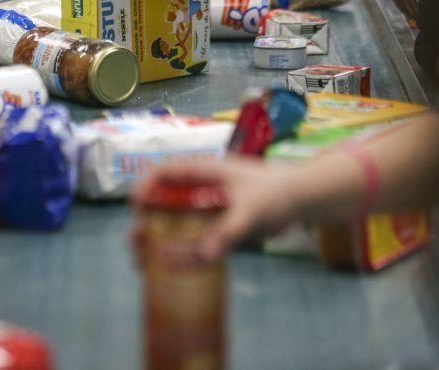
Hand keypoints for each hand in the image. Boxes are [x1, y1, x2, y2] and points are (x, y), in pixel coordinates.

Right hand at [131, 157, 299, 263]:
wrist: (302, 199)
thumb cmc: (276, 193)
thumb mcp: (251, 211)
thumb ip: (228, 232)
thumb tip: (204, 256)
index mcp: (204, 171)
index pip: (164, 171)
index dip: (145, 185)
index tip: (135, 207)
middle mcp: (201, 187)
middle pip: (162, 199)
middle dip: (144, 221)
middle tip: (136, 244)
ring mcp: (208, 206)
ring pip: (173, 219)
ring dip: (156, 238)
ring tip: (144, 261)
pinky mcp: (217, 223)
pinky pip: (191, 236)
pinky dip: (177, 250)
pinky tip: (168, 268)